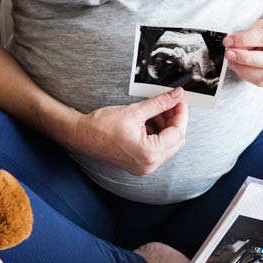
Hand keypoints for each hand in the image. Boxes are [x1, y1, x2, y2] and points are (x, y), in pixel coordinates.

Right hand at [71, 90, 187, 175]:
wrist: (82, 135)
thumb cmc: (102, 125)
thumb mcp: (135, 111)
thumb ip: (159, 103)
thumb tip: (176, 95)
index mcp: (149, 153)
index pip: (177, 133)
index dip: (181, 115)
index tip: (179, 101)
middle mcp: (149, 164)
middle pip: (175, 141)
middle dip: (175, 121)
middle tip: (171, 104)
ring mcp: (144, 167)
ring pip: (167, 146)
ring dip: (167, 128)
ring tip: (158, 111)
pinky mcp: (139, 165)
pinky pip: (157, 150)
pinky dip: (158, 135)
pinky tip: (150, 121)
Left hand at [223, 19, 262, 87]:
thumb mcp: (259, 27)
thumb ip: (247, 37)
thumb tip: (232, 47)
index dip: (244, 40)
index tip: (228, 41)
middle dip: (245, 58)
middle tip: (229, 54)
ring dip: (245, 70)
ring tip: (232, 63)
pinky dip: (249, 77)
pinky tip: (240, 69)